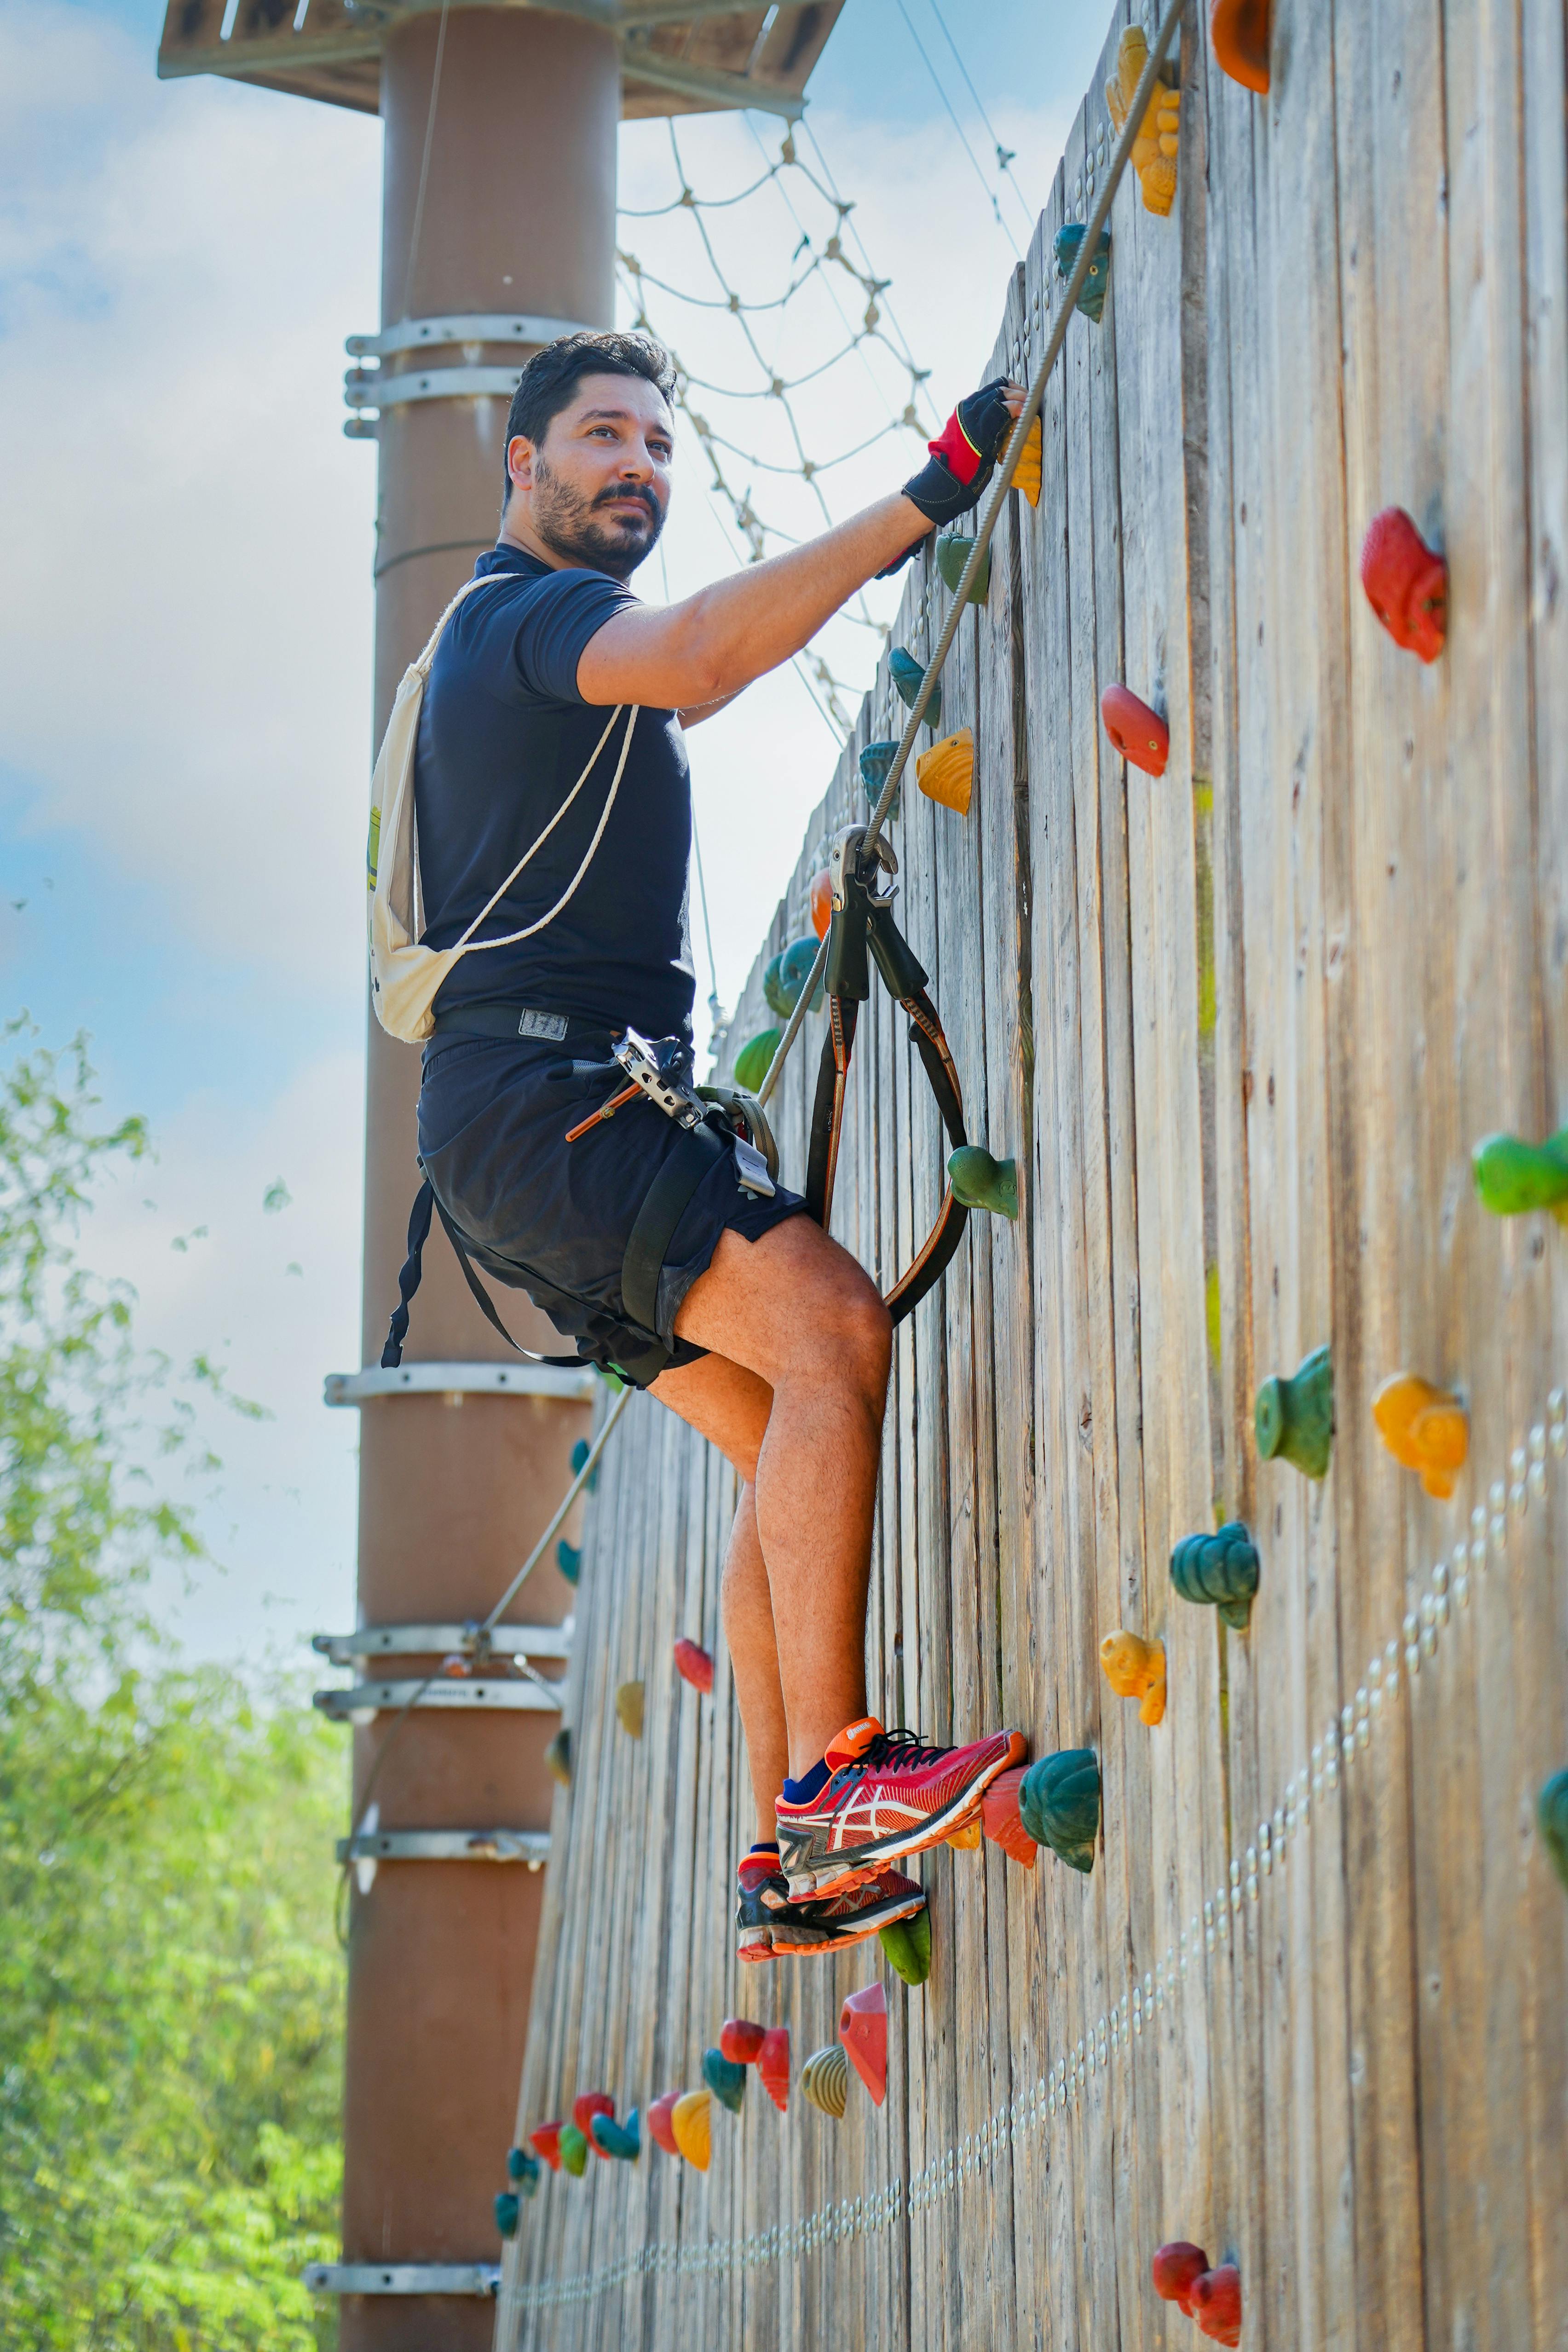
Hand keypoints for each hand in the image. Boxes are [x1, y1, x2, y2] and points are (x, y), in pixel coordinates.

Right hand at [879, 379, 1026, 570]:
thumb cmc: (960, 462)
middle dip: (1016, 390)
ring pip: (1000, 396)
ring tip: (1028, 403)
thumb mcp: (967, 437)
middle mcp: (968, 409)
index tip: (1019, 393)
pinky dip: (1015, 407)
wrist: (949, 477)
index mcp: (964, 409)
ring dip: (1019, 397)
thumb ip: (980, 424)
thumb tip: (1000, 419)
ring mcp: (974, 418)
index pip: (990, 388)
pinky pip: (1002, 411)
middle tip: (1028, 397)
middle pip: (997, 388)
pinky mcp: (982, 429)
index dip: (1008, 387)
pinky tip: (1023, 410)